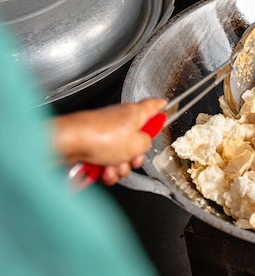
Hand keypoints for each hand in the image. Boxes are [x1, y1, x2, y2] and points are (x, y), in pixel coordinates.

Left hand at [52, 98, 166, 184]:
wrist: (69, 144)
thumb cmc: (100, 136)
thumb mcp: (138, 144)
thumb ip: (147, 144)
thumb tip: (144, 146)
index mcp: (134, 114)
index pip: (152, 106)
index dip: (160, 106)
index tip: (165, 105)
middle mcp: (120, 121)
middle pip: (137, 140)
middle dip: (135, 156)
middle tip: (133, 159)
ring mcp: (105, 134)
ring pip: (122, 156)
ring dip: (119, 167)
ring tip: (112, 166)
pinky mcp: (92, 147)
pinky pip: (107, 163)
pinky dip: (106, 170)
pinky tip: (102, 170)